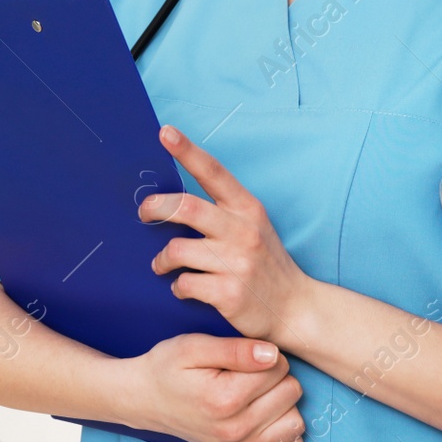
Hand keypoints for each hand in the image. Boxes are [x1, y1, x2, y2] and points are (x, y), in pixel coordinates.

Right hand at [118, 333, 304, 441]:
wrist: (144, 398)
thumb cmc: (167, 368)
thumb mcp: (193, 346)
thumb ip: (235, 349)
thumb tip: (273, 354)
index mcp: (224, 398)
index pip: (278, 367)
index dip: (265, 352)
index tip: (245, 354)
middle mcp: (235, 428)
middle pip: (291, 392)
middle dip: (275, 375)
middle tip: (249, 372)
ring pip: (295, 421)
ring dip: (284, 403)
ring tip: (259, 392)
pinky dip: (286, 436)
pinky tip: (271, 418)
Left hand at [139, 124, 316, 345]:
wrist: (296, 308)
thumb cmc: (266, 263)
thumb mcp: (253, 226)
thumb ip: (222, 209)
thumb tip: (175, 197)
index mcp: (248, 208)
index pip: (213, 172)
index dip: (187, 150)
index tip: (165, 132)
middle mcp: (243, 231)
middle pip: (185, 207)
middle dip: (155, 208)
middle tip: (144, 214)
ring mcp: (237, 263)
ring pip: (177, 250)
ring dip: (162, 259)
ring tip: (163, 265)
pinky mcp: (230, 293)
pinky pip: (184, 284)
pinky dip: (178, 287)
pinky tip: (184, 288)